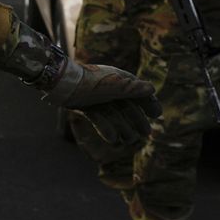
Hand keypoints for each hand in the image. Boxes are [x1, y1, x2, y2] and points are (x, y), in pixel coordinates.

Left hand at [42, 58, 160, 145]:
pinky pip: (99, 118)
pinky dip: (106, 128)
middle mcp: (109, 88)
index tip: (157, 114)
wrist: (62, 84)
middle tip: (146, 134)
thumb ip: (133, 89)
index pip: (138, 91)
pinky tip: (113, 139)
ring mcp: (97, 97)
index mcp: (119, 79)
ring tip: (129, 140)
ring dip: (123, 127)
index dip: (149, 102)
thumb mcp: (115, 86)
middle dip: (137, 119)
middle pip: (127, 105)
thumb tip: (152, 89)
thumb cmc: (90, 83)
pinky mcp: (86, 105)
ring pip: (114, 114)